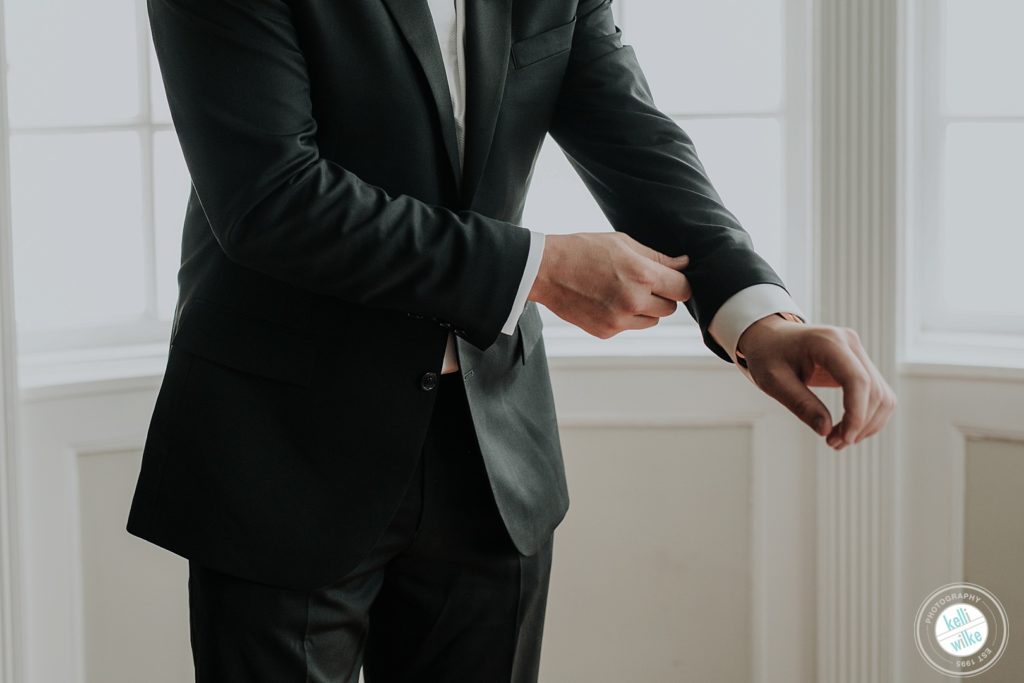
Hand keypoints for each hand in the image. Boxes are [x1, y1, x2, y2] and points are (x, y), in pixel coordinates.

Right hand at [528, 232, 690, 337]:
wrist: (545, 270)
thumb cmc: (583, 250)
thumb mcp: (623, 243)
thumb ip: (657, 257)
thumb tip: (684, 263)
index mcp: (643, 276)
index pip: (683, 289)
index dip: (680, 282)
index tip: (672, 278)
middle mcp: (634, 301)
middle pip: (670, 308)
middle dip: (663, 296)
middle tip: (643, 282)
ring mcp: (620, 320)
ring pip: (652, 321)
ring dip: (646, 309)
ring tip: (623, 291)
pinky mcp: (606, 332)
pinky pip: (629, 327)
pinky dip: (625, 317)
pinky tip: (607, 300)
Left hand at [736, 315, 896, 449]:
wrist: (771, 337)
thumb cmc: (769, 355)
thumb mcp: (774, 381)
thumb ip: (800, 403)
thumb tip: (826, 430)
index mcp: (828, 341)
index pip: (857, 379)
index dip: (857, 413)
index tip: (844, 438)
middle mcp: (850, 343)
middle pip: (874, 390)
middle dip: (859, 424)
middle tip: (833, 443)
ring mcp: (858, 352)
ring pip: (882, 395)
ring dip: (867, 424)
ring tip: (838, 440)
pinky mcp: (860, 364)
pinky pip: (877, 394)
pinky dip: (868, 416)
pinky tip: (847, 429)